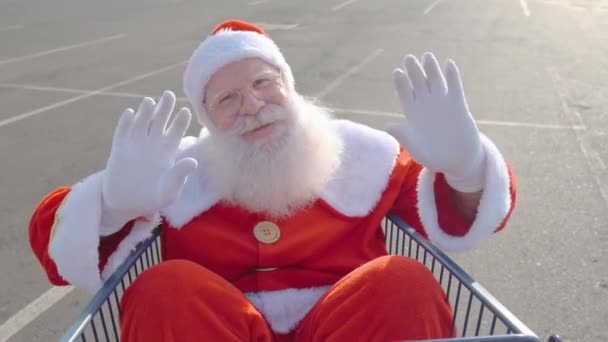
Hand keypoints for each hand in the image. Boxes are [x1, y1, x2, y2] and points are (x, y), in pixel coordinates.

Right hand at [101, 91, 197, 225]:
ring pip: (142, 122)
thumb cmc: (152, 200)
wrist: (126, 206)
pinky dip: (126, 123)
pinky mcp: (119, 149)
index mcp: (167, 152)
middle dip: (165, 108)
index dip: (180, 121)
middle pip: (160, 121)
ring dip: (145, 111)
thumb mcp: (169, 192)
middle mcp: (152, 144)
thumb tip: (193, 161)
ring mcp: (135, 145)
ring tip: (150, 101)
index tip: (186, 111)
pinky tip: (130, 113)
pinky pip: (122, 132)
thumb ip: (180, 176)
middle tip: (169, 94)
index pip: (176, 131)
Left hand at [387, 52, 484, 191]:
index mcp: (413, 114)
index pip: (405, 94)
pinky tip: (449, 64)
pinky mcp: (458, 105)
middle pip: (418, 83)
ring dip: (432, 69)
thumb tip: (388, 126)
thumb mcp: (416, 148)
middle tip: (408, 58)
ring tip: (427, 56)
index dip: (401, 83)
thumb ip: (403, 136)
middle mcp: (426, 105)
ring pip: (435, 81)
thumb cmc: (433, 156)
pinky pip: (455, 87)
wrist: (457, 160)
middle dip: (414, 71)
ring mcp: (442, 103)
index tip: (397, 72)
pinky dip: (452, 76)